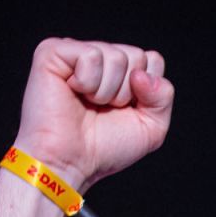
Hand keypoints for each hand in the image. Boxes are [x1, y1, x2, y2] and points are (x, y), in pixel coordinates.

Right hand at [16, 38, 172, 191]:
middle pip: (136, 55)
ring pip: (115, 56)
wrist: (69, 164)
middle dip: (125, 92)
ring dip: (105, 92)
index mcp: (118, 72)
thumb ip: (163, 96)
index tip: (124, 111)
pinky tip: (72, 92)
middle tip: (102, 109)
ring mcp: (75, 53)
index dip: (145, 91)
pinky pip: (90, 56)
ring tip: (87, 104)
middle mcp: (98, 58)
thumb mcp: (150, 128)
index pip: (152, 60)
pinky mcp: (52, 53)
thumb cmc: (102, 149)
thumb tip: (141, 74)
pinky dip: (87, 82)